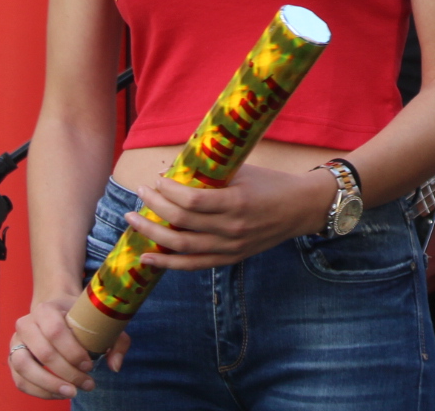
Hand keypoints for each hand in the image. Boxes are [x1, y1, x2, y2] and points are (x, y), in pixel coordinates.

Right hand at [9, 294, 128, 398]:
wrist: (56, 310)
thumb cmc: (81, 318)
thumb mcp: (101, 320)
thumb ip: (116, 341)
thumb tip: (115, 366)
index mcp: (46, 309)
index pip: (55, 331)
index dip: (73, 352)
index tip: (90, 365)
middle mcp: (26, 324)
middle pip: (43, 353)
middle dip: (67, 373)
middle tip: (87, 383)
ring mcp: (16, 342)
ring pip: (25, 368)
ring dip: (49, 385)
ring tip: (72, 392)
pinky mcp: (12, 359)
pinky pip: (20, 380)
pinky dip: (39, 391)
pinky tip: (59, 393)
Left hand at [124, 163, 332, 270]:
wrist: (301, 208)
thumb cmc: (271, 183)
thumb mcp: (244, 172)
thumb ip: (213, 173)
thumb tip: (177, 169)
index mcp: (237, 202)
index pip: (192, 201)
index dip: (168, 192)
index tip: (156, 180)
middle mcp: (232, 228)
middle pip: (182, 222)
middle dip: (155, 207)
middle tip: (140, 193)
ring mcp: (231, 247)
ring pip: (182, 246)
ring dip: (153, 234)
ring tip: (133, 220)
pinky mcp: (230, 258)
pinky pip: (194, 265)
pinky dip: (168, 263)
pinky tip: (147, 256)